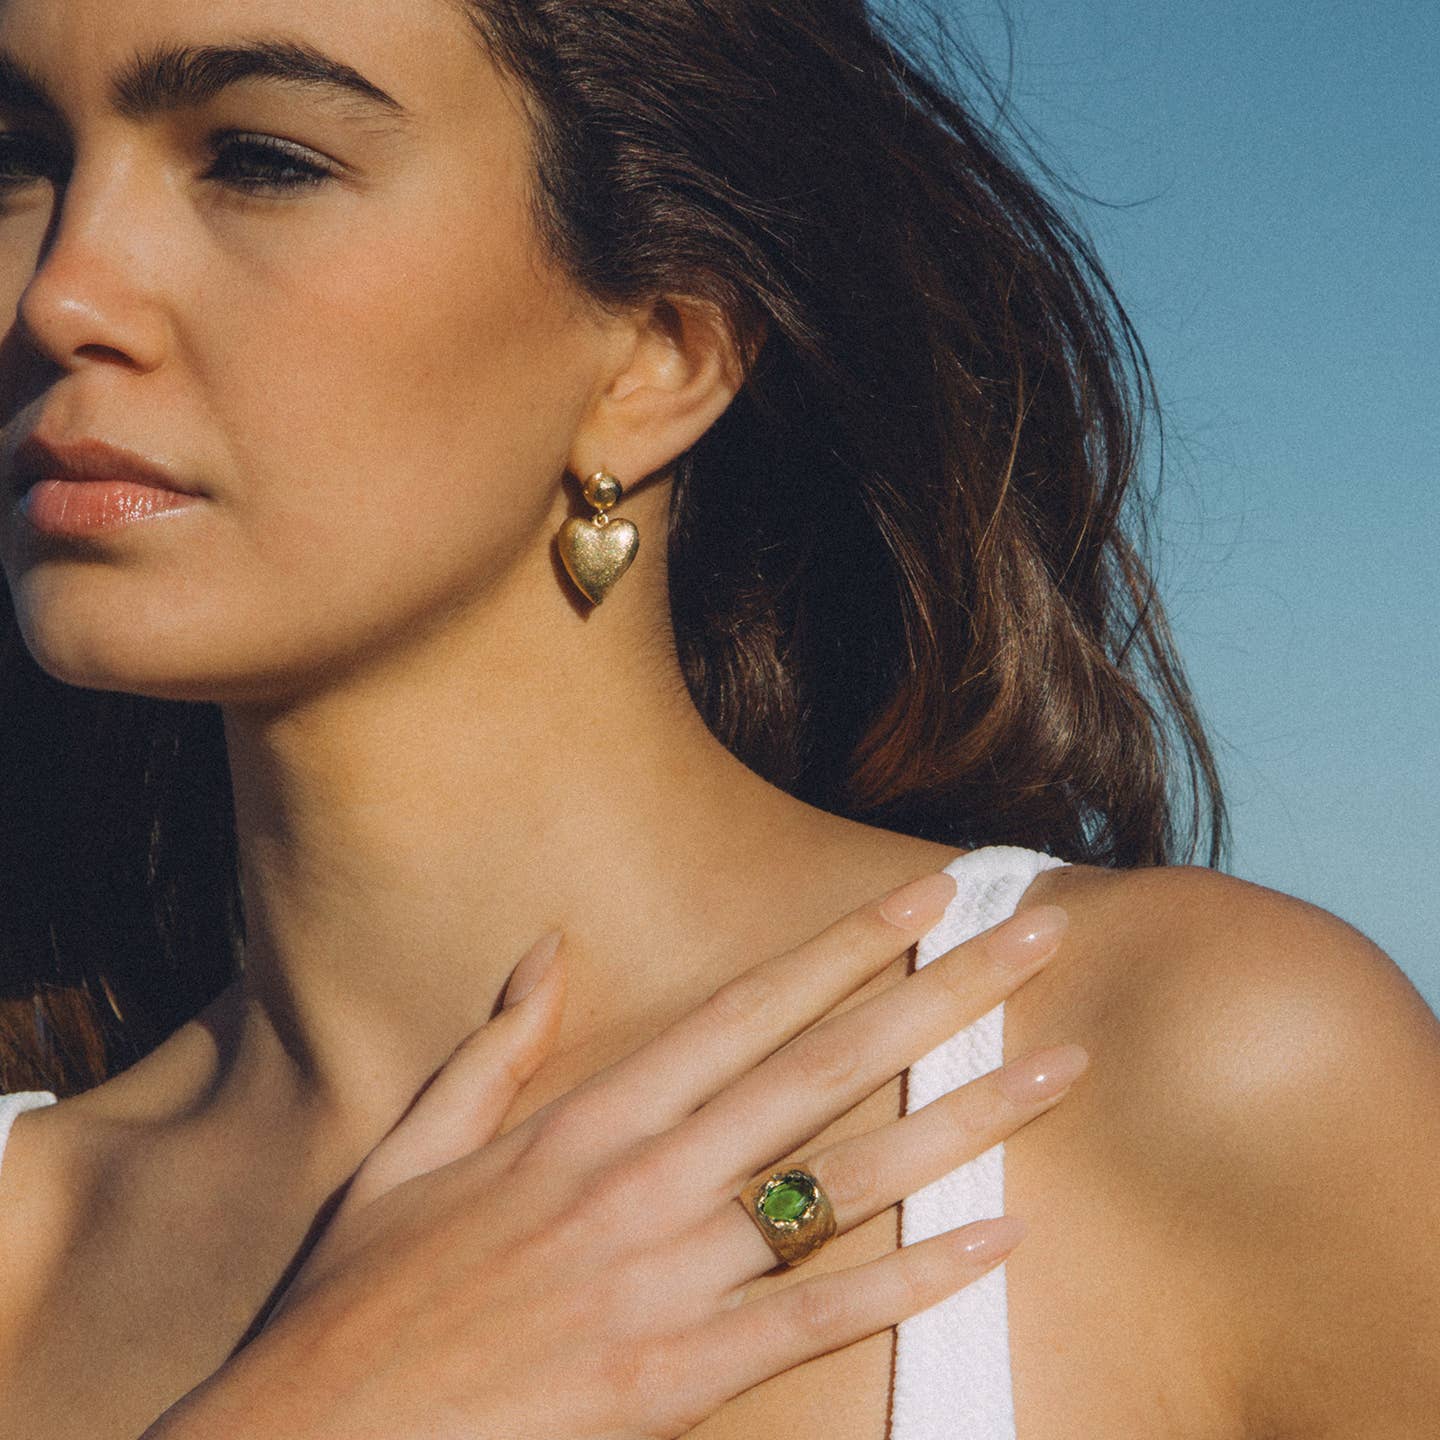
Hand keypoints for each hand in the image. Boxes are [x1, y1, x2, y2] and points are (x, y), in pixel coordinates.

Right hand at [144, 873, 1082, 1439]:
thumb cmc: (361, 1299)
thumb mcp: (410, 1151)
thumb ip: (494, 1047)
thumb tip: (549, 950)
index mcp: (584, 1121)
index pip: (744, 1009)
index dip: (844, 946)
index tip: (926, 898)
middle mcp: (642, 1182)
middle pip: (823, 1072)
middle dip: (940, 997)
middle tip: (1039, 942)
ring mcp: (666, 1279)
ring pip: (847, 1184)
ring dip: (963, 1121)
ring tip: (1061, 1067)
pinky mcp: (675, 1378)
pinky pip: (820, 1320)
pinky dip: (916, 1277)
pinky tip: (998, 1236)